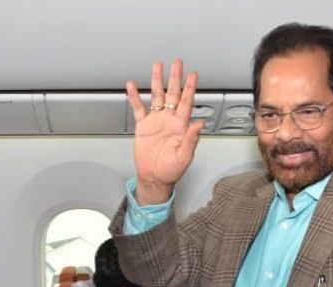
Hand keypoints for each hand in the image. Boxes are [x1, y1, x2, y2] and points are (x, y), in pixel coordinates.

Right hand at [127, 59, 203, 204]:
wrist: (154, 178)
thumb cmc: (171, 170)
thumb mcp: (185, 156)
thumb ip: (192, 139)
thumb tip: (200, 124)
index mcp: (181, 126)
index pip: (187, 102)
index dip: (190, 88)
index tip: (192, 75)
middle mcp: (169, 120)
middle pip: (173, 94)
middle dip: (175, 78)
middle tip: (177, 63)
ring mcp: (156, 121)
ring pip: (157, 96)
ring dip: (157, 81)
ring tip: (157, 67)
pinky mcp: (143, 126)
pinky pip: (138, 108)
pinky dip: (135, 97)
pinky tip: (132, 86)